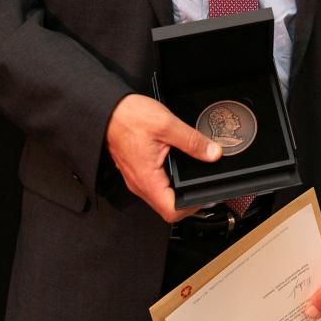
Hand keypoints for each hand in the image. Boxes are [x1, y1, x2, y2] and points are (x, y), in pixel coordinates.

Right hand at [105, 93, 221, 222]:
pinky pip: (154, 183)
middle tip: (203, 184)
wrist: (108, 109)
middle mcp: (139, 184)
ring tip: (192, 174)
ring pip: (160, 196)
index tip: (205, 195)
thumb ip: (192, 141)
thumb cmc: (129, 117)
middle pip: (167, 207)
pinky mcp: (135, 170)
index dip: (192, 207)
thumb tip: (213, 153)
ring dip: (177, 190)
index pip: (171, 211)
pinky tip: (175, 164)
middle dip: (188, 199)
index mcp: (147, 179)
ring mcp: (136, 178)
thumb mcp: (167, 125)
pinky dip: (168, 179)